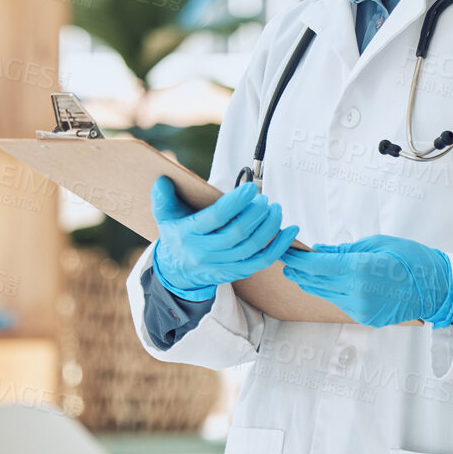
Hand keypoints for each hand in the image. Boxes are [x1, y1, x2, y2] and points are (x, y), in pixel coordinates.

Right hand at [150, 177, 298, 301]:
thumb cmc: (176, 235)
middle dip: (256, 214)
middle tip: (265, 199)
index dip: (236, 203)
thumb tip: (164, 179)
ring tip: (276, 209)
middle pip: (237, 234)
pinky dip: (279, 246)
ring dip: (269, 227)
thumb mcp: (164, 216)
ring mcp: (221, 265)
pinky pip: (261, 261)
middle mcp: (204, 253)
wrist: (177, 271)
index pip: (216, 218)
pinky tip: (289, 231)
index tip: (250, 189)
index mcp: (187, 235)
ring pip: (252, 247)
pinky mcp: (235, 273)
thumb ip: (162, 197)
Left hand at [280, 234, 452, 327]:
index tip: (285, 250)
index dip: (298, 258)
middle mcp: (357, 292)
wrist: (438, 288)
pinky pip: (341, 303)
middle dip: (299, 271)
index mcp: (360, 269)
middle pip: (316, 282)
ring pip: (325, 295)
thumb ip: (346, 249)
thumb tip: (321, 250)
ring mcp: (361, 309)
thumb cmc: (413, 259)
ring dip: (311, 283)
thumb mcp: (379, 243)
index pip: (318, 265)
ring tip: (299, 272)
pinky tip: (326, 284)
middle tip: (286, 261)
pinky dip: (331, 292)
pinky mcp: (366, 318)